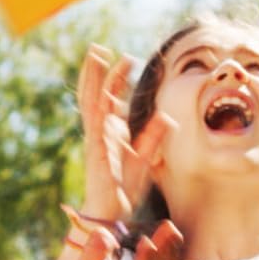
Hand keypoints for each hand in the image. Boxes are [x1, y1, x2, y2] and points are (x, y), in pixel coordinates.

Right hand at [77, 45, 173, 221]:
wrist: (111, 212)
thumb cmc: (124, 187)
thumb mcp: (145, 158)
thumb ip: (154, 137)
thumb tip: (167, 117)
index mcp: (108, 131)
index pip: (107, 97)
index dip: (113, 77)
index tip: (125, 57)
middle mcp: (99, 132)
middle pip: (92, 94)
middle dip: (94, 71)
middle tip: (97, 47)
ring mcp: (95, 141)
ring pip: (91, 104)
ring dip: (93, 81)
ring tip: (95, 59)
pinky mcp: (97, 154)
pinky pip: (97, 127)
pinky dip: (99, 110)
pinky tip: (104, 93)